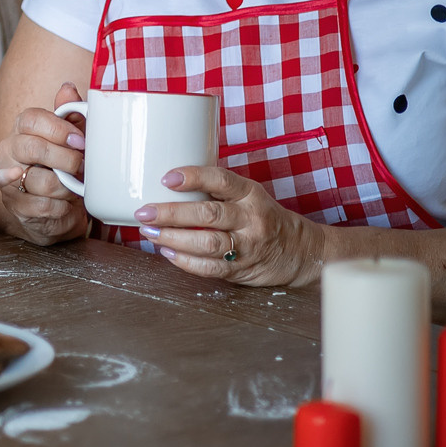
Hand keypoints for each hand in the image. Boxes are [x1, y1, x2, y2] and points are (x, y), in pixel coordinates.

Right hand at [0, 81, 89, 246]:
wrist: (56, 207)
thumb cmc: (64, 167)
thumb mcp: (72, 139)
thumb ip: (71, 114)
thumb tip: (68, 88)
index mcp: (23, 129)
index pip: (31, 119)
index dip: (58, 128)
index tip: (80, 141)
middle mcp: (10, 150)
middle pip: (32, 148)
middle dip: (66, 159)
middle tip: (82, 166)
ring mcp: (9, 179)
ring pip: (42, 181)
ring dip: (68, 187)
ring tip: (75, 187)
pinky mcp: (15, 205)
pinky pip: (43, 206)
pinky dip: (62, 207)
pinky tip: (65, 203)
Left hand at [135, 166, 324, 286]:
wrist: (301, 250)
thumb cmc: (262, 217)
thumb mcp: (248, 195)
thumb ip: (216, 189)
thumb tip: (166, 183)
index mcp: (250, 194)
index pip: (221, 180)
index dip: (193, 177)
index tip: (166, 178)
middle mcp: (251, 218)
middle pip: (208, 214)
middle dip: (170, 214)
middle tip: (145, 212)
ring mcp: (248, 246)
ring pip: (207, 243)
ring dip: (173, 239)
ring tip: (150, 233)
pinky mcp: (243, 269)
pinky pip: (210, 268)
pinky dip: (185, 262)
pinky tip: (168, 253)